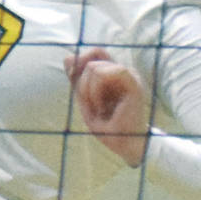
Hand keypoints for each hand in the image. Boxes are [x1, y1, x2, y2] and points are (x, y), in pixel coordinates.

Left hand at [65, 47, 150, 167]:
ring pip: (94, 66)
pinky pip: (104, 74)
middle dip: (81, 82)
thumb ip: (77, 79)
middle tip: (91, 104)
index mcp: (114, 74)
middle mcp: (123, 71)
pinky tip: (101, 106)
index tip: (81, 91)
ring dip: (87, 90)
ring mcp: (129, 75)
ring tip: (97, 108)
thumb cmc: (107, 126)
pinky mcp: (133, 83)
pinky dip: (95, 90)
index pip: (94, 53)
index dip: (80, 64)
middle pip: (92, 56)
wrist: (124, 146)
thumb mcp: (85, 100)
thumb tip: (67, 57)